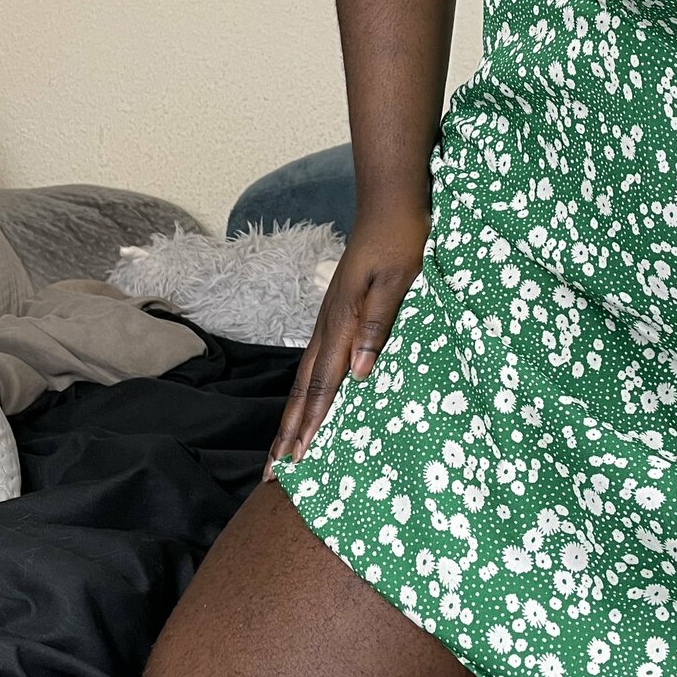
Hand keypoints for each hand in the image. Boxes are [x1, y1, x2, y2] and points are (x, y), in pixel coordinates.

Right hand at [264, 204, 429, 479]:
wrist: (389, 203)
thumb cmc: (403, 241)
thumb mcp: (399, 281)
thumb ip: (379, 325)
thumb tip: (361, 375)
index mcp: (344, 322)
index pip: (324, 385)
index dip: (312, 425)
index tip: (297, 461)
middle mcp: (330, 325)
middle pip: (305, 389)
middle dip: (289, 433)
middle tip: (274, 472)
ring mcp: (329, 319)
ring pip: (306, 378)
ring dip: (293, 416)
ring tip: (281, 449)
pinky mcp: (337, 313)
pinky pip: (316, 362)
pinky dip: (308, 391)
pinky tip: (308, 402)